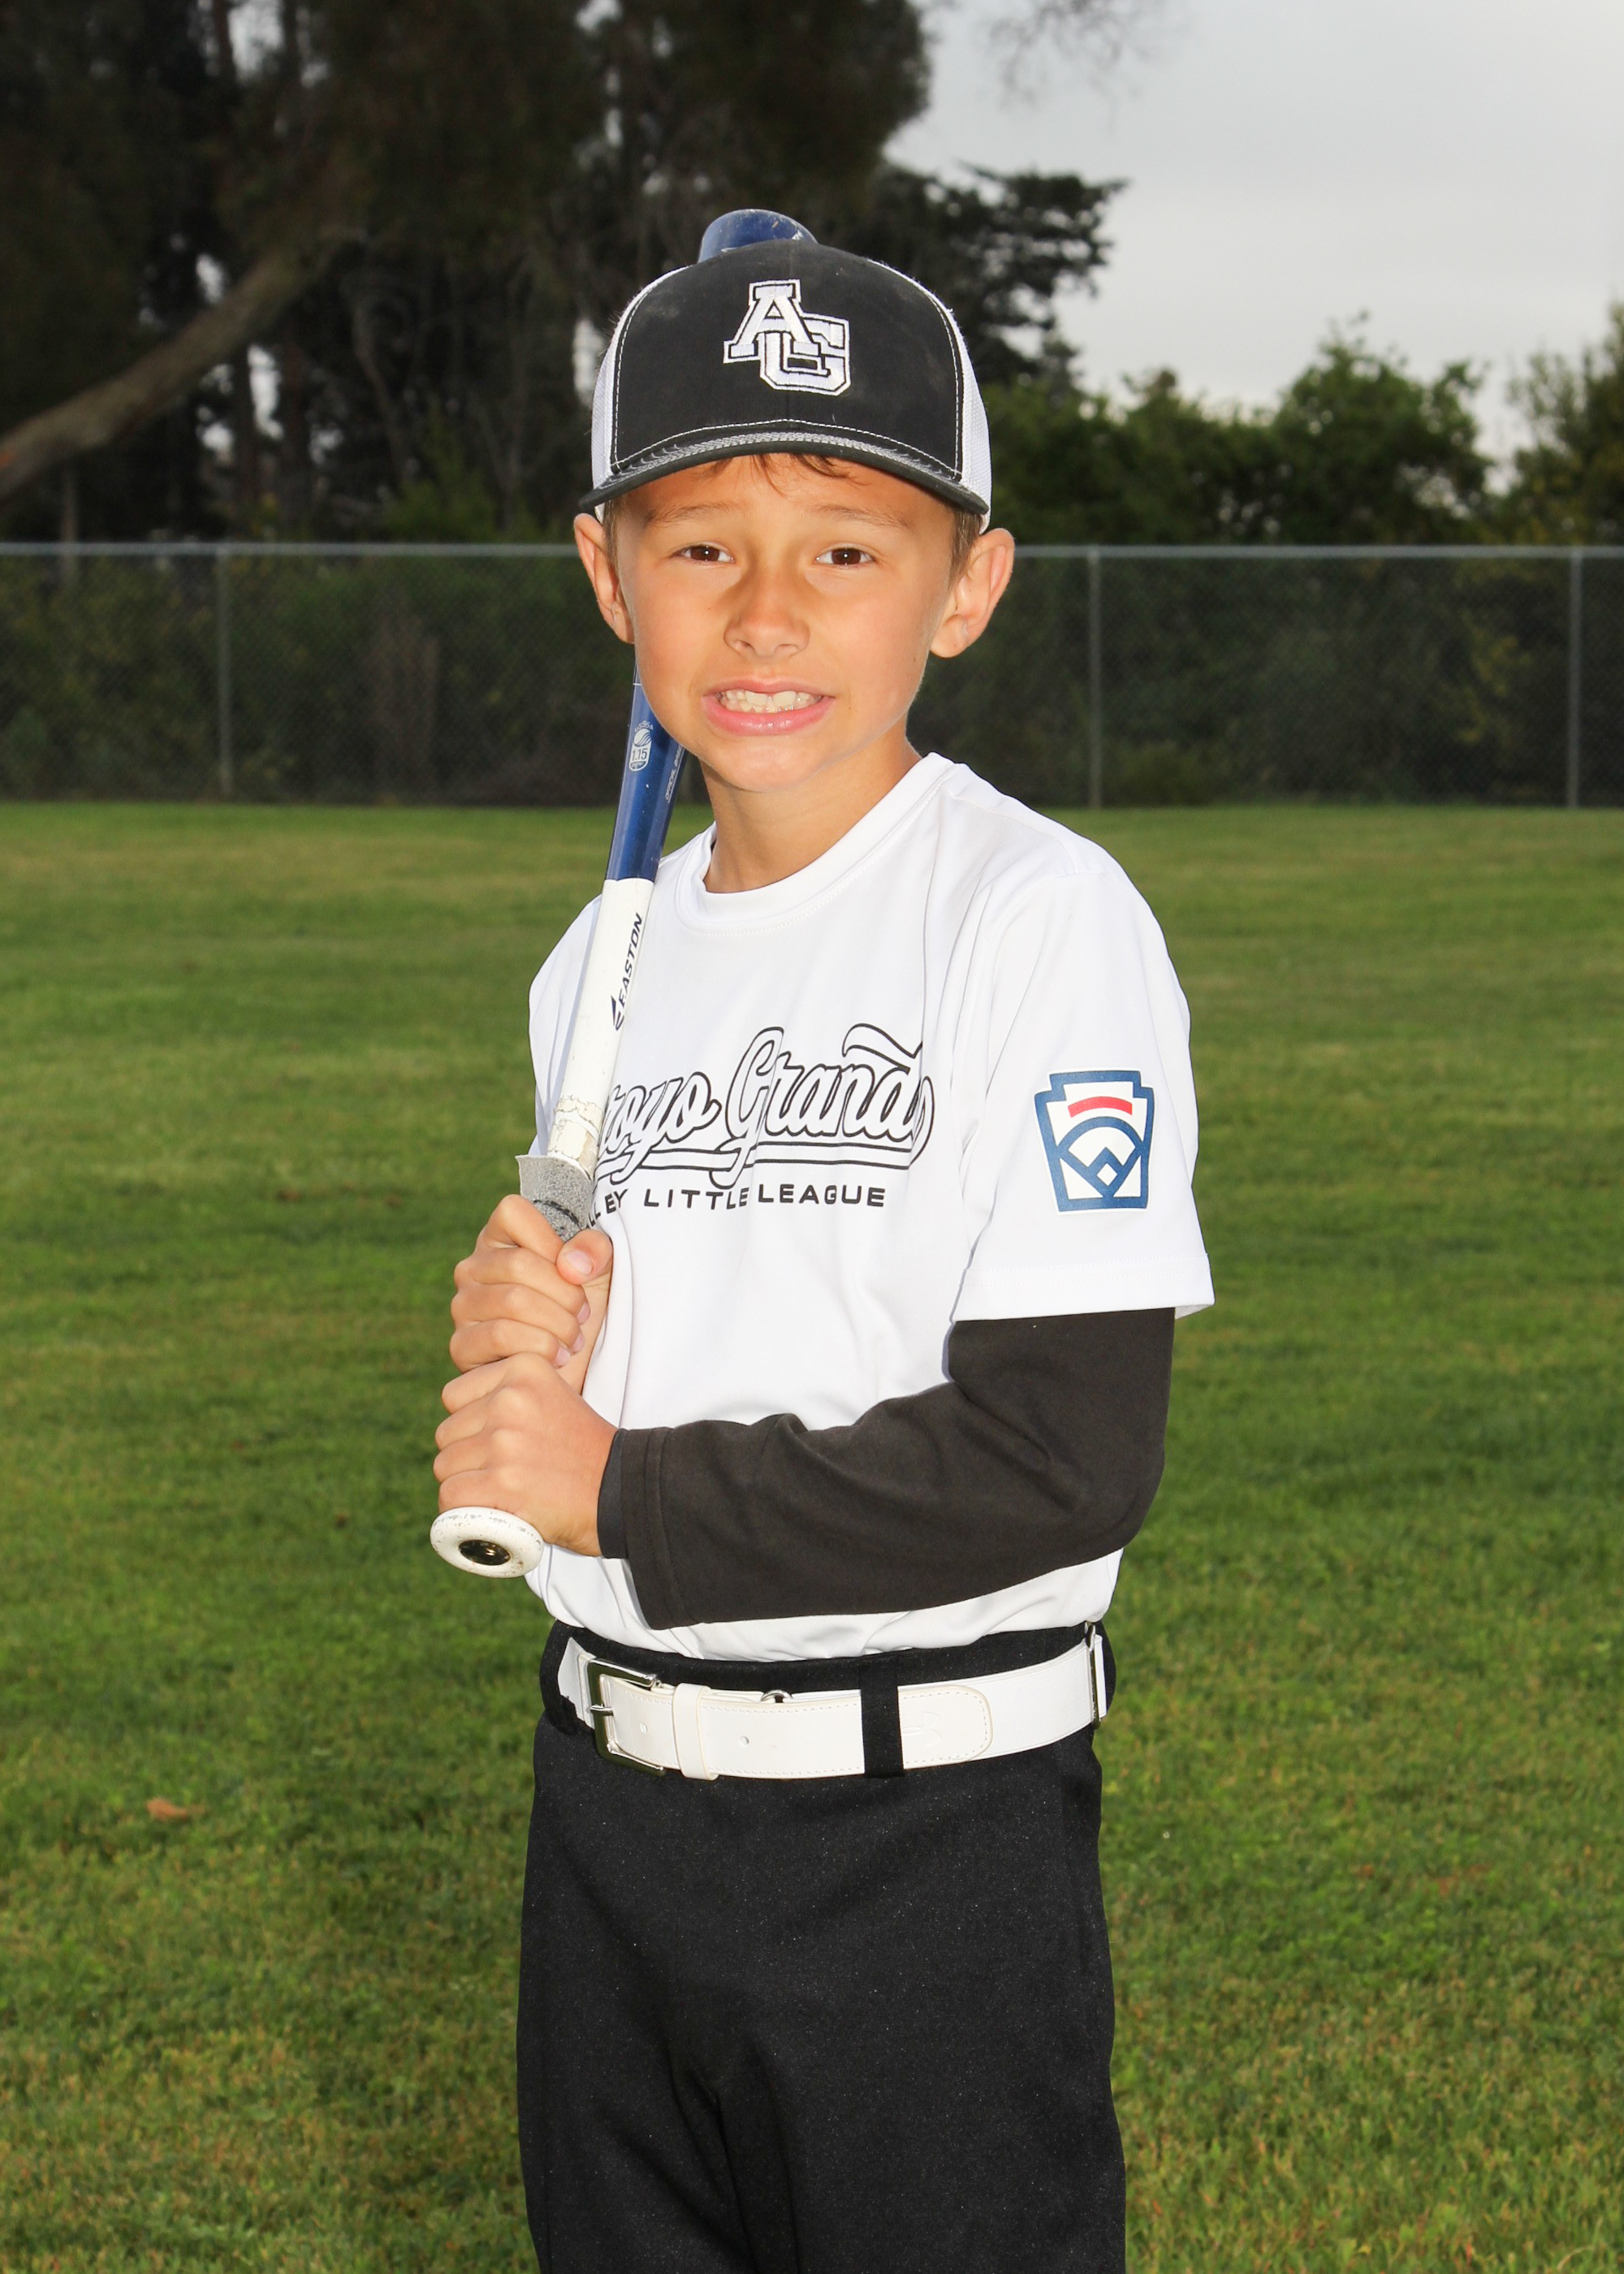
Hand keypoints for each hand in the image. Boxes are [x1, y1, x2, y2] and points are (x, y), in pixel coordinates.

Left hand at [434, 1353, 615, 1558]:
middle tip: (503, 1473)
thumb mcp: (552, 1398)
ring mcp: (504, 1440)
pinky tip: (488, 1512)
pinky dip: (462, 1512)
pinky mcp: (502, 1481)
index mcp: (523, 1368)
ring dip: (465, 1485)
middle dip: (467, 1458)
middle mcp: (510, 1398)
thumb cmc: (583, 1452)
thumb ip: (510, 1395)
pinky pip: (450, 1496)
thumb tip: (459, 1415)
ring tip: (500, 1492)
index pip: (453, 1396)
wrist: (622, 1490)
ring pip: (445, 1466)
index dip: (470, 1426)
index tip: (499, 1443)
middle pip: (447, 1434)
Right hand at [450, 1194, 612, 1393]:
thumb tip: (570, 1264)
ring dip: (557, 1324)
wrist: (578, 1369)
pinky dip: (539, 1347)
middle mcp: (473, 1267)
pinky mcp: (462, 1345)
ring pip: (512, 1301)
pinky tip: (556, 1357)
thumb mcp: (601, 1271)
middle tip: (582, 1315)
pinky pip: (500, 1335)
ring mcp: (463, 1305)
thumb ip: (596, 1249)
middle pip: (519, 1263)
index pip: (512, 1212)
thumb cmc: (582, 1311)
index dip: (551, 1241)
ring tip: (573, 1339)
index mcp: (499, 1239)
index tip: (575, 1272)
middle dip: (565, 1294)